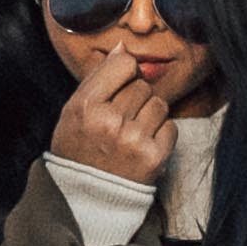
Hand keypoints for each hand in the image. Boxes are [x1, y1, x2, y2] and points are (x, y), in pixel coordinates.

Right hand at [50, 39, 176, 188]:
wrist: (87, 198)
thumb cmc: (79, 149)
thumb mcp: (75, 111)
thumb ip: (98, 77)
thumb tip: (122, 47)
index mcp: (86, 106)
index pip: (123, 63)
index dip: (124, 73)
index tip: (118, 88)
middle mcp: (109, 122)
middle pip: (142, 85)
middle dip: (135, 98)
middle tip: (120, 120)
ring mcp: (133, 140)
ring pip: (159, 104)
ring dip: (149, 115)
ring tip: (131, 133)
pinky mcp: (153, 157)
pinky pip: (171, 127)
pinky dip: (160, 135)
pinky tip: (142, 146)